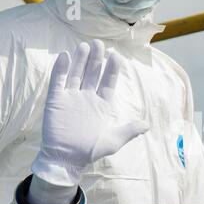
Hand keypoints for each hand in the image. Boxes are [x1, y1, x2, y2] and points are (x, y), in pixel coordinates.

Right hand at [32, 40, 149, 185]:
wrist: (67, 159)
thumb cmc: (90, 151)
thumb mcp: (114, 140)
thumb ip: (130, 131)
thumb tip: (147, 125)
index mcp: (102, 104)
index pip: (108, 82)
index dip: (112, 69)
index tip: (117, 56)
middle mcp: (87, 98)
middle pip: (92, 74)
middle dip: (97, 59)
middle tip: (100, 44)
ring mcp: (71, 97)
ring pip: (76, 73)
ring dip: (80, 60)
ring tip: (86, 46)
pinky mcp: (55, 100)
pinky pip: (58, 81)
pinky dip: (60, 69)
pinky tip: (65, 56)